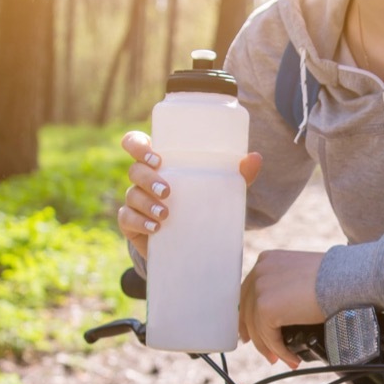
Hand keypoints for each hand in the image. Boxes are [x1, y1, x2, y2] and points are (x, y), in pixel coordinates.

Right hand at [118, 130, 262, 258]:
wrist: (189, 240)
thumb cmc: (201, 203)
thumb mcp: (220, 189)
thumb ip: (238, 175)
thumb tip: (255, 158)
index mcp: (158, 162)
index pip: (135, 143)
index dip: (137, 145)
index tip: (155, 157)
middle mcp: (143, 178)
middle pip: (134, 170)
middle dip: (148, 178)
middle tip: (168, 191)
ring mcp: (135, 200)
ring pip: (131, 195)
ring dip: (146, 203)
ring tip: (166, 214)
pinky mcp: (132, 223)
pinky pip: (127, 219)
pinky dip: (140, 222)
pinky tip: (155, 228)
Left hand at [239, 250, 325, 367]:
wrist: (345, 279)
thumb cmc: (335, 277)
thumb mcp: (302, 275)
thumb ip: (286, 287)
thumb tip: (280, 312)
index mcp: (267, 260)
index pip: (250, 292)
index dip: (250, 314)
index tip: (253, 331)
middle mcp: (260, 271)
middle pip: (247, 309)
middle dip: (254, 333)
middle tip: (265, 350)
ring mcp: (260, 289)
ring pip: (257, 327)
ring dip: (269, 347)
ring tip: (280, 359)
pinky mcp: (266, 309)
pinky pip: (269, 337)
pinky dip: (279, 350)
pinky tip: (292, 357)